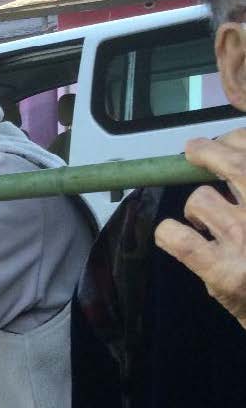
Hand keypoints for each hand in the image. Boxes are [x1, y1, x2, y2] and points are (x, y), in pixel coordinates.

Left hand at [155, 130, 245, 329]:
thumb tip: (234, 152)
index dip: (238, 137)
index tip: (225, 138)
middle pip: (236, 162)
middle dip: (210, 152)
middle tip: (196, 151)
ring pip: (200, 199)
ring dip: (197, 207)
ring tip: (206, 222)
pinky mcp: (223, 271)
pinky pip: (175, 235)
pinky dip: (169, 232)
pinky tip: (177, 236)